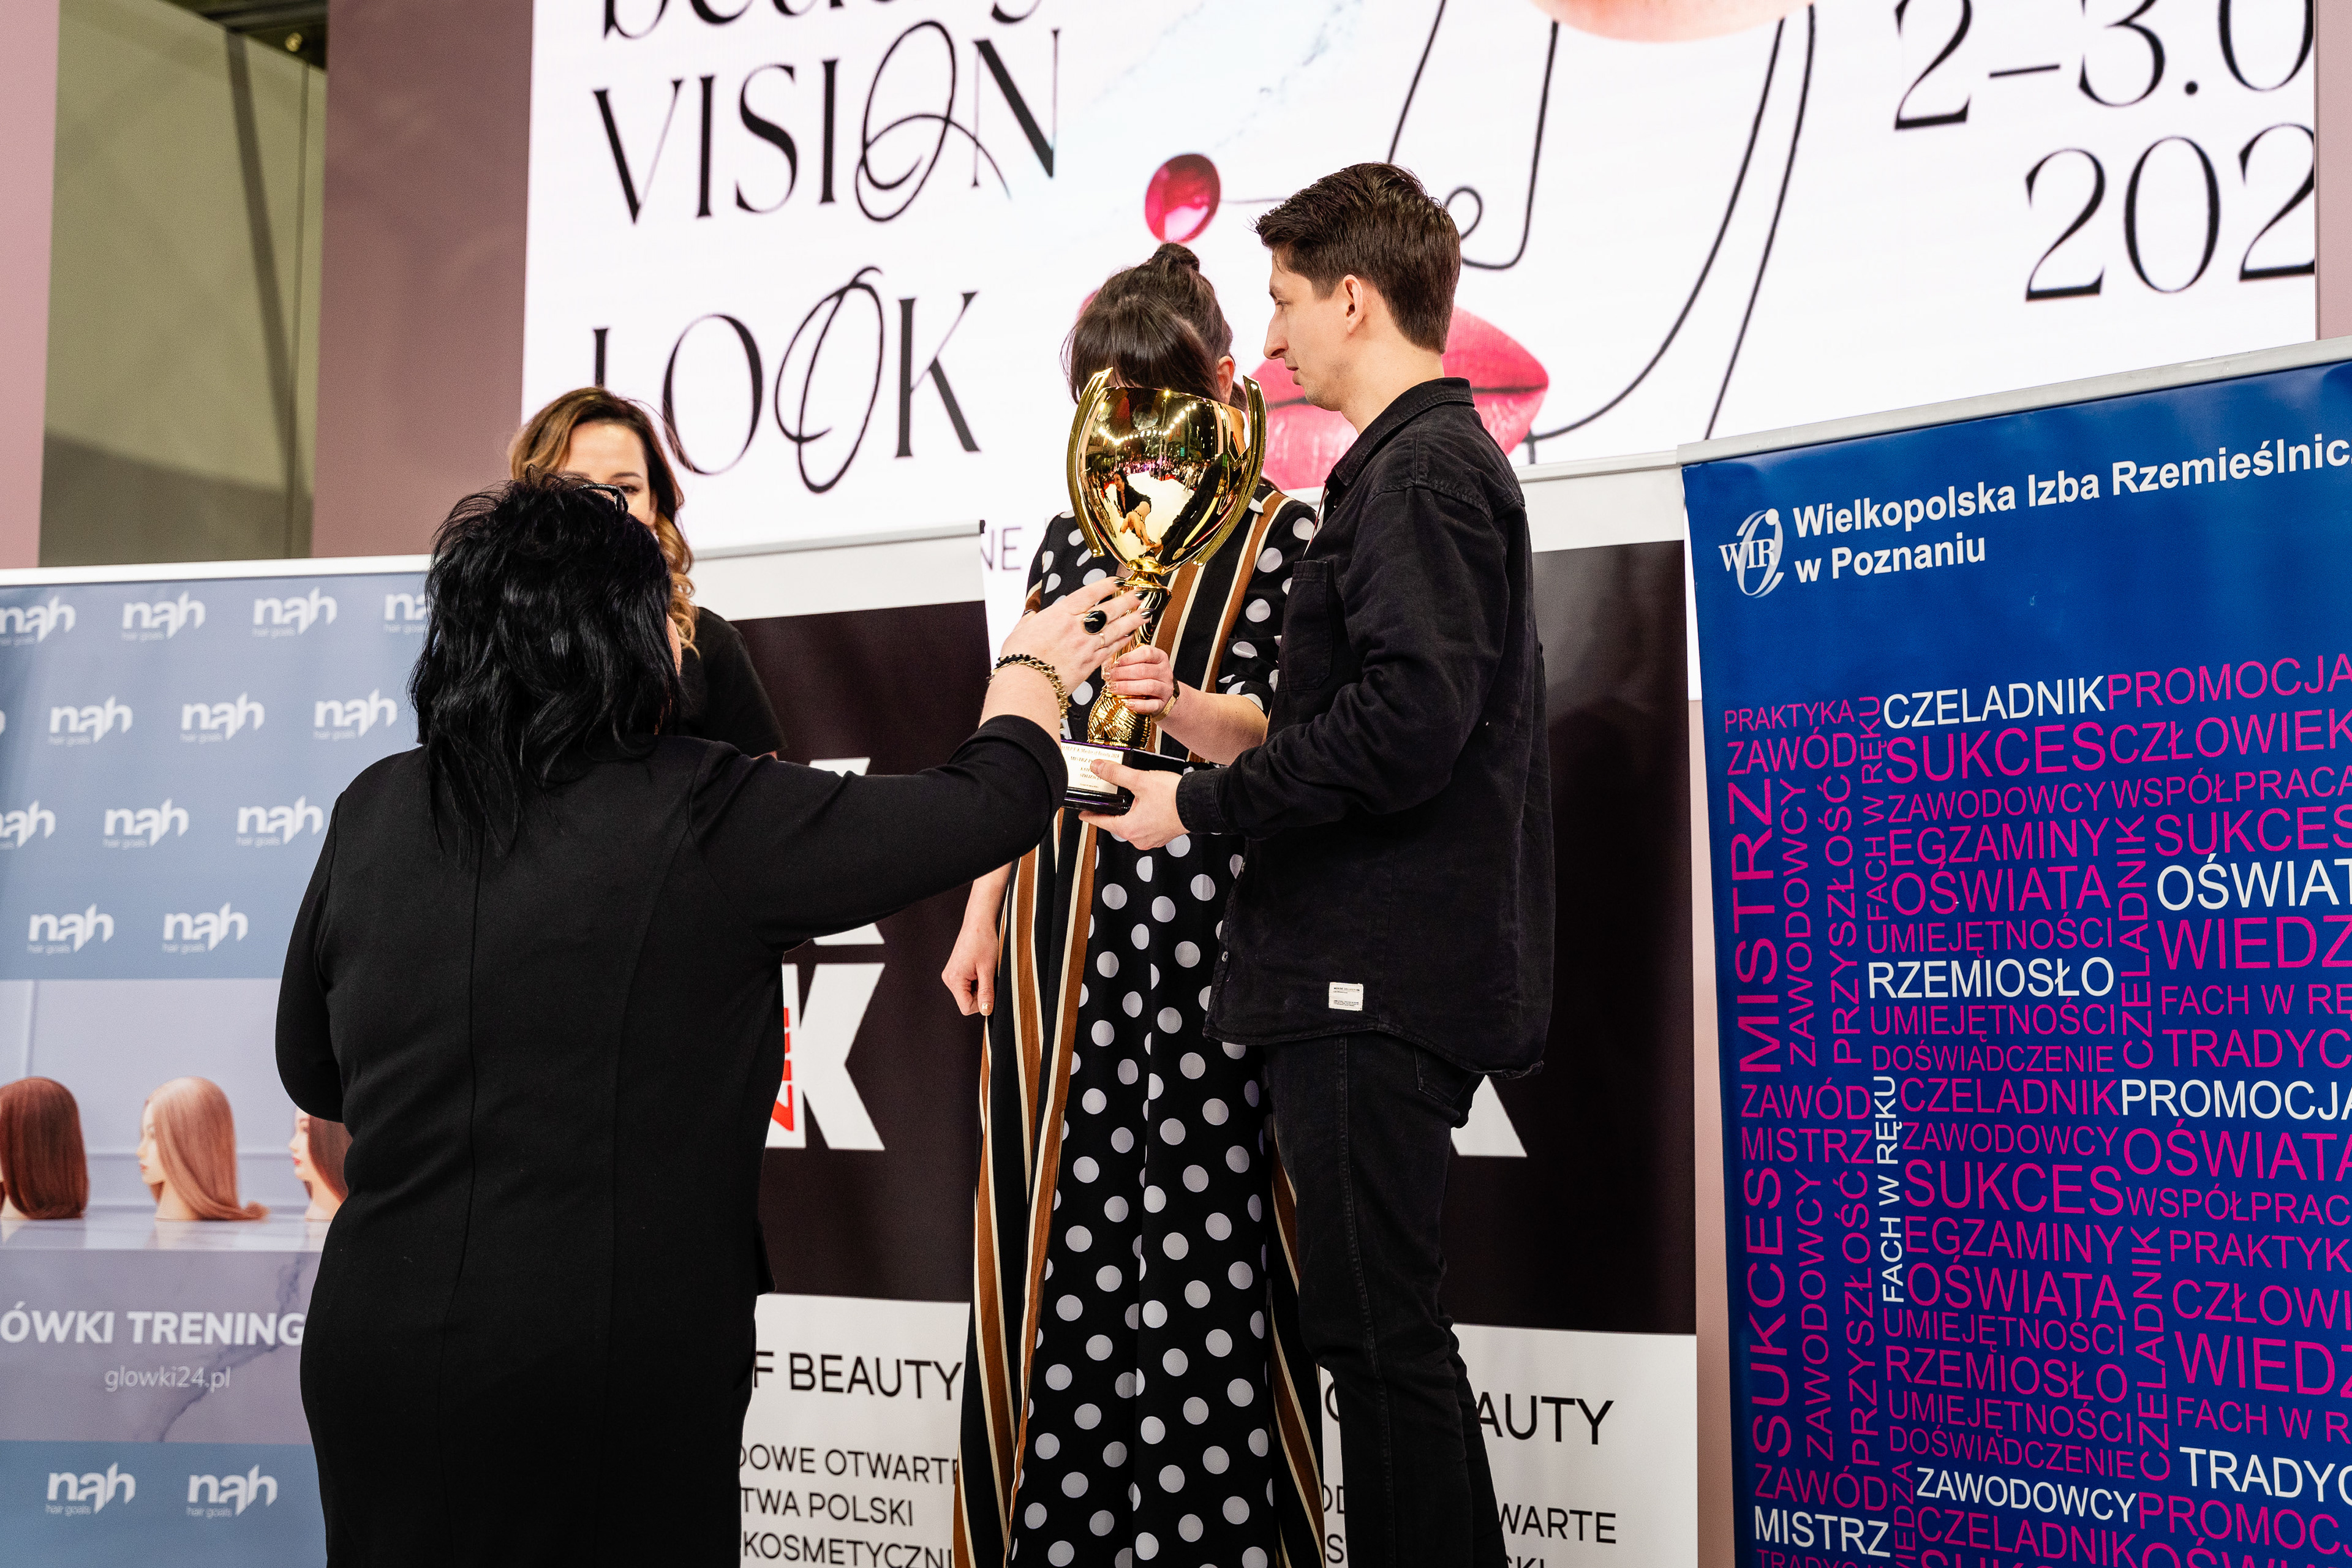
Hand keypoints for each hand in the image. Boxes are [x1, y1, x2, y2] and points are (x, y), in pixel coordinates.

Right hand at [940, 916, 999, 1016]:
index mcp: (954, 980)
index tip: (991, 989)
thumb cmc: (984, 941)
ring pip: (968, 993)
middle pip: (967, 1001)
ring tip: (985, 969)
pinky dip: (977, 980)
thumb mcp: (988, 969)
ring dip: (980, 986)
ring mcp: (951, 975)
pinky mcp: (956, 971)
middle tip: (989, 975)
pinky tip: (981, 967)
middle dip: (982, 994)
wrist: (979, 921)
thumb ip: (986, 992)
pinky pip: (967, 985)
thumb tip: (986, 1012)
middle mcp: (949, 979)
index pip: (967, 1008)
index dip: (982, 1004)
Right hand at [999, 577, 1145, 692]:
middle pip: (1108, 610)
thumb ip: (1029, 621)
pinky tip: (1130, 637)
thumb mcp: (1020, 631)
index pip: (1089, 594)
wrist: (1027, 684)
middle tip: (1140, 595)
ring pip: (1115, 630)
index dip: (1106, 586)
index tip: (1118, 581)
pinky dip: (1122, 642)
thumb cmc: (1018, 658)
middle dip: (1127, 601)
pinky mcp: (1090, 665)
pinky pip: (1111, 650)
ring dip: (1132, 621)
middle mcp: (1077, 627)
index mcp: (1060, 614)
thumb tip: (1031, 616)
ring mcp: (1086, 646)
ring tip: (1145, 614)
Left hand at [1078, 762, 1185, 849]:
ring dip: (1130, 812)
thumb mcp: (1140, 781)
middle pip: (1118, 823)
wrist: (1200, 803)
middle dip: (1113, 811)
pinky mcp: (1163, 834)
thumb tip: (1098, 768)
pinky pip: (1147, 825)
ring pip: (1133, 824)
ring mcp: (1152, 838)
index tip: (1083, 813)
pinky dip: (1143, 815)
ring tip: (1130, 797)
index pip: (1101, 822)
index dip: (1090, 816)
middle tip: (1108, 798)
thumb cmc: (1174, 798)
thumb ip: (1116, 774)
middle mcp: (1139, 838)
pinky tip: (1148, 803)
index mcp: (1129, 829)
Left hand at [1102, 645, 1175, 714]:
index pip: (1147, 653)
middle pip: (1144, 670)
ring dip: (1127, 687)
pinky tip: (1126, 703)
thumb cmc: (1146, 678)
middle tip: (1110, 676)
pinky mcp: (1162, 704)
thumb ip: (1126, 662)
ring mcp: (1165, 688)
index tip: (1116, 663)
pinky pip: (1151, 705)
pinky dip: (1138, 704)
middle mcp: (1164, 672)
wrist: (1160, 697)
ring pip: (1148, 686)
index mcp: (1159, 658)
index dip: (1129, 657)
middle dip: (1123, 673)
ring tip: (1114, 688)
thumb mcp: (1139, 665)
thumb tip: (1106, 664)